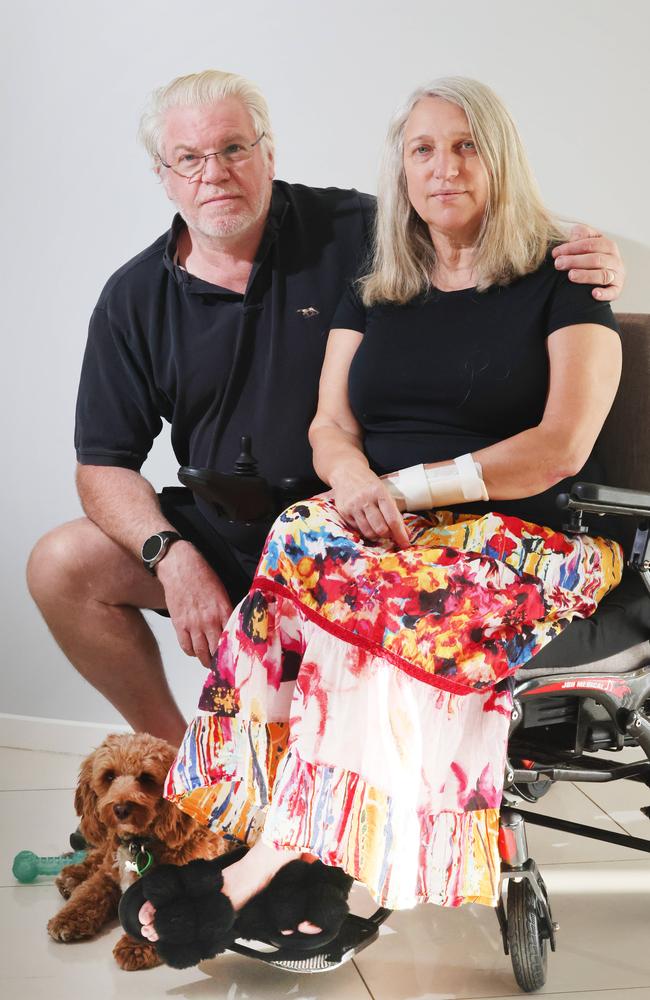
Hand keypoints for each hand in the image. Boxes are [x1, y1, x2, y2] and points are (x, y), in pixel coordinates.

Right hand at [155, 542, 232, 667]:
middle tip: (222, 664)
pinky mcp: (179, 624)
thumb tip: (232, 625)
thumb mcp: (221, 591)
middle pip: (217, 650)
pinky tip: (195, 650)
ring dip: (205, 659)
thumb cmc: (202, 575)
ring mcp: (193, 624)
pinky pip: (186, 646)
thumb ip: (226, 610)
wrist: (180, 566)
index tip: (235, 657)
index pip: (232, 638)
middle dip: (220, 660)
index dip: (233, 651)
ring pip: (201, 653)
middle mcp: (209, 620)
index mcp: (223, 610)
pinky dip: (191, 652)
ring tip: (208, 660)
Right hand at [331, 468, 409, 547]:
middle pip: (380, 528)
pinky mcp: (344, 511)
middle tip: (390, 534)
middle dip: (388, 535)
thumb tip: (406, 533)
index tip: (405, 544)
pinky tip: (367, 523)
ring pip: (368, 531)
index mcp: (379, 492)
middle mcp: (365, 499)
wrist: (346, 472)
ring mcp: (353, 506)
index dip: (400, 534)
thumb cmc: (369, 484)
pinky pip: (358, 528)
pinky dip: (365, 530)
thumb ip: (394, 512)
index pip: (392, 519)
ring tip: (379, 530)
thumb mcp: (384, 492)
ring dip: (377, 535)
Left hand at [552, 224, 624, 301]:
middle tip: (558, 264)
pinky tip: (594, 294)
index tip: (555, 253)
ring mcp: (617, 275)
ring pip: (603, 275)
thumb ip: (581, 236)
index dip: (572, 247)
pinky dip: (604, 294)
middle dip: (575, 261)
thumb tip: (574, 232)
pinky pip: (612, 292)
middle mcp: (614, 259)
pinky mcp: (617, 290)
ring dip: (586, 275)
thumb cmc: (591, 258)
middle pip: (596, 259)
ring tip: (571, 275)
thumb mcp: (587, 244)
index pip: (590, 244)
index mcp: (608, 245)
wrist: (603, 279)